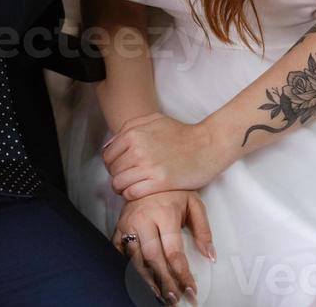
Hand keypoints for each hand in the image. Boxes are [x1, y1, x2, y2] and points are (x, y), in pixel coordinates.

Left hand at [103, 113, 232, 199]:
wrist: (207, 144)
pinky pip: (132, 193)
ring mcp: (148, 166)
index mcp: (133, 133)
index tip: (119, 168)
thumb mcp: (153, 120)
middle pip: (113, 171)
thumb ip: (130, 128)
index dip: (112, 164)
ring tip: (132, 187)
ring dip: (123, 188)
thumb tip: (111, 144)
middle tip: (127, 179)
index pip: (108, 156)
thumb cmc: (181, 133)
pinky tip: (140, 191)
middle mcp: (137, 149)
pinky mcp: (159, 182)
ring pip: (119, 184)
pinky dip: (131, 195)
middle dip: (117, 176)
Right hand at [112, 190, 214, 304]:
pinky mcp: (118, 226)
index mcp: (164, 212)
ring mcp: (128, 222)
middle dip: (164, 281)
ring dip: (146, 280)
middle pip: (153, 258)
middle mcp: (144, 218)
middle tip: (173, 299)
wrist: (147, 174)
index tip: (190, 290)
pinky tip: (135, 279)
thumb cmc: (171, 191)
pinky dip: (124, 267)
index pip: (173, 252)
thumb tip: (210, 255)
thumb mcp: (194, 203)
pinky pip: (118, 251)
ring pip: (134, 258)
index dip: (182, 275)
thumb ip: (203, 230)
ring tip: (158, 294)